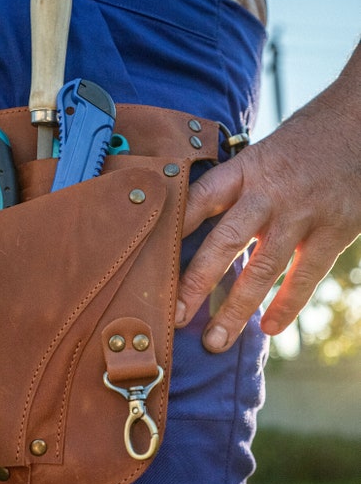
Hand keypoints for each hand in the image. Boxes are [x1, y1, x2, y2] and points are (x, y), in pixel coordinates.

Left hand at [175, 43, 360, 352]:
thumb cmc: (302, 142)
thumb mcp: (260, 153)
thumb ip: (233, 188)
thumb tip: (192, 225)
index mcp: (245, 169)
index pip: (200, 200)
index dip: (174, 230)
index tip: (149, 262)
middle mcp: (269, 192)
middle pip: (224, 241)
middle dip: (196, 283)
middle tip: (175, 317)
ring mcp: (302, 213)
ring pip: (263, 268)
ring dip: (237, 309)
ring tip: (215, 341)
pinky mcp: (335, 230)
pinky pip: (306, 276)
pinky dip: (287, 305)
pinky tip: (270, 330)